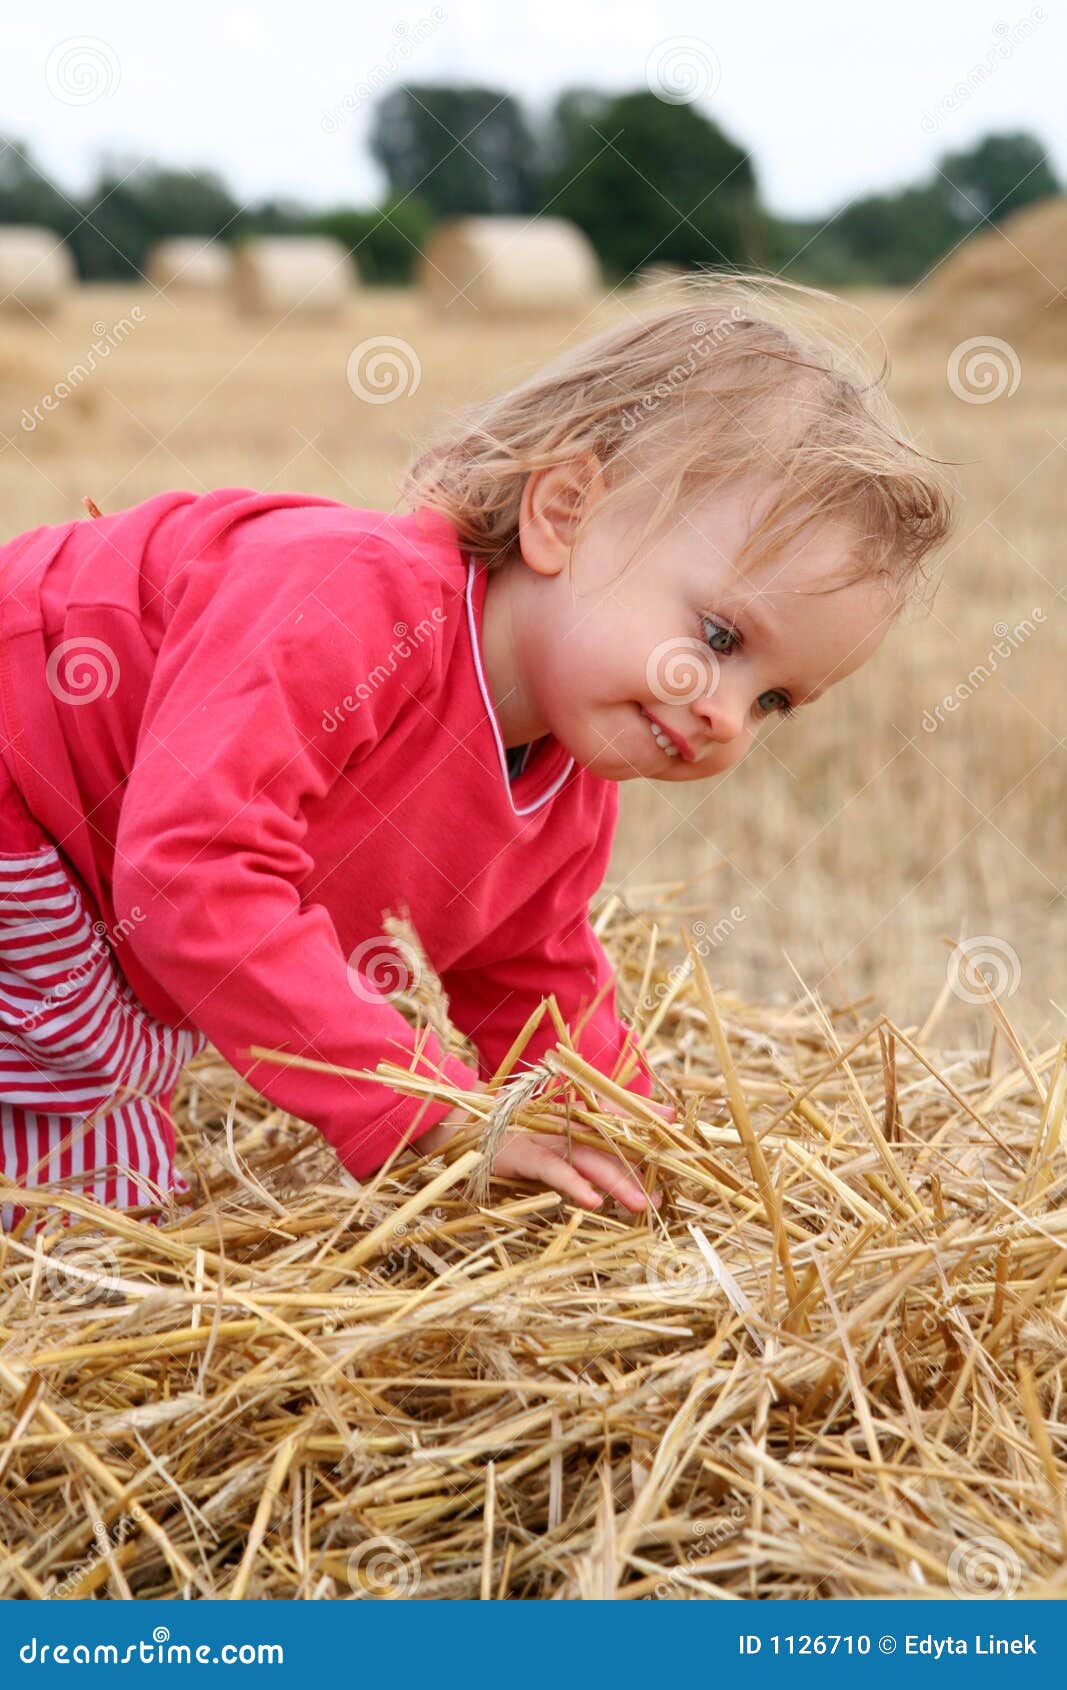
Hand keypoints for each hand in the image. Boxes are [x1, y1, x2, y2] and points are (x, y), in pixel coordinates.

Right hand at [414, 1079, 662, 1211]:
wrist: (452, 1133)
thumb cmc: (505, 1138)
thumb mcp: (548, 1141)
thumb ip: (584, 1139)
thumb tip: (621, 1153)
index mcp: (568, 1112)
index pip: (613, 1111)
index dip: (643, 1114)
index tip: (674, 1121)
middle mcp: (558, 1120)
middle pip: (608, 1140)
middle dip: (638, 1164)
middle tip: (665, 1191)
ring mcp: (540, 1135)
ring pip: (587, 1157)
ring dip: (615, 1181)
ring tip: (640, 1204)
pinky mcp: (519, 1153)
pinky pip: (552, 1169)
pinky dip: (572, 1184)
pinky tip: (592, 1200)